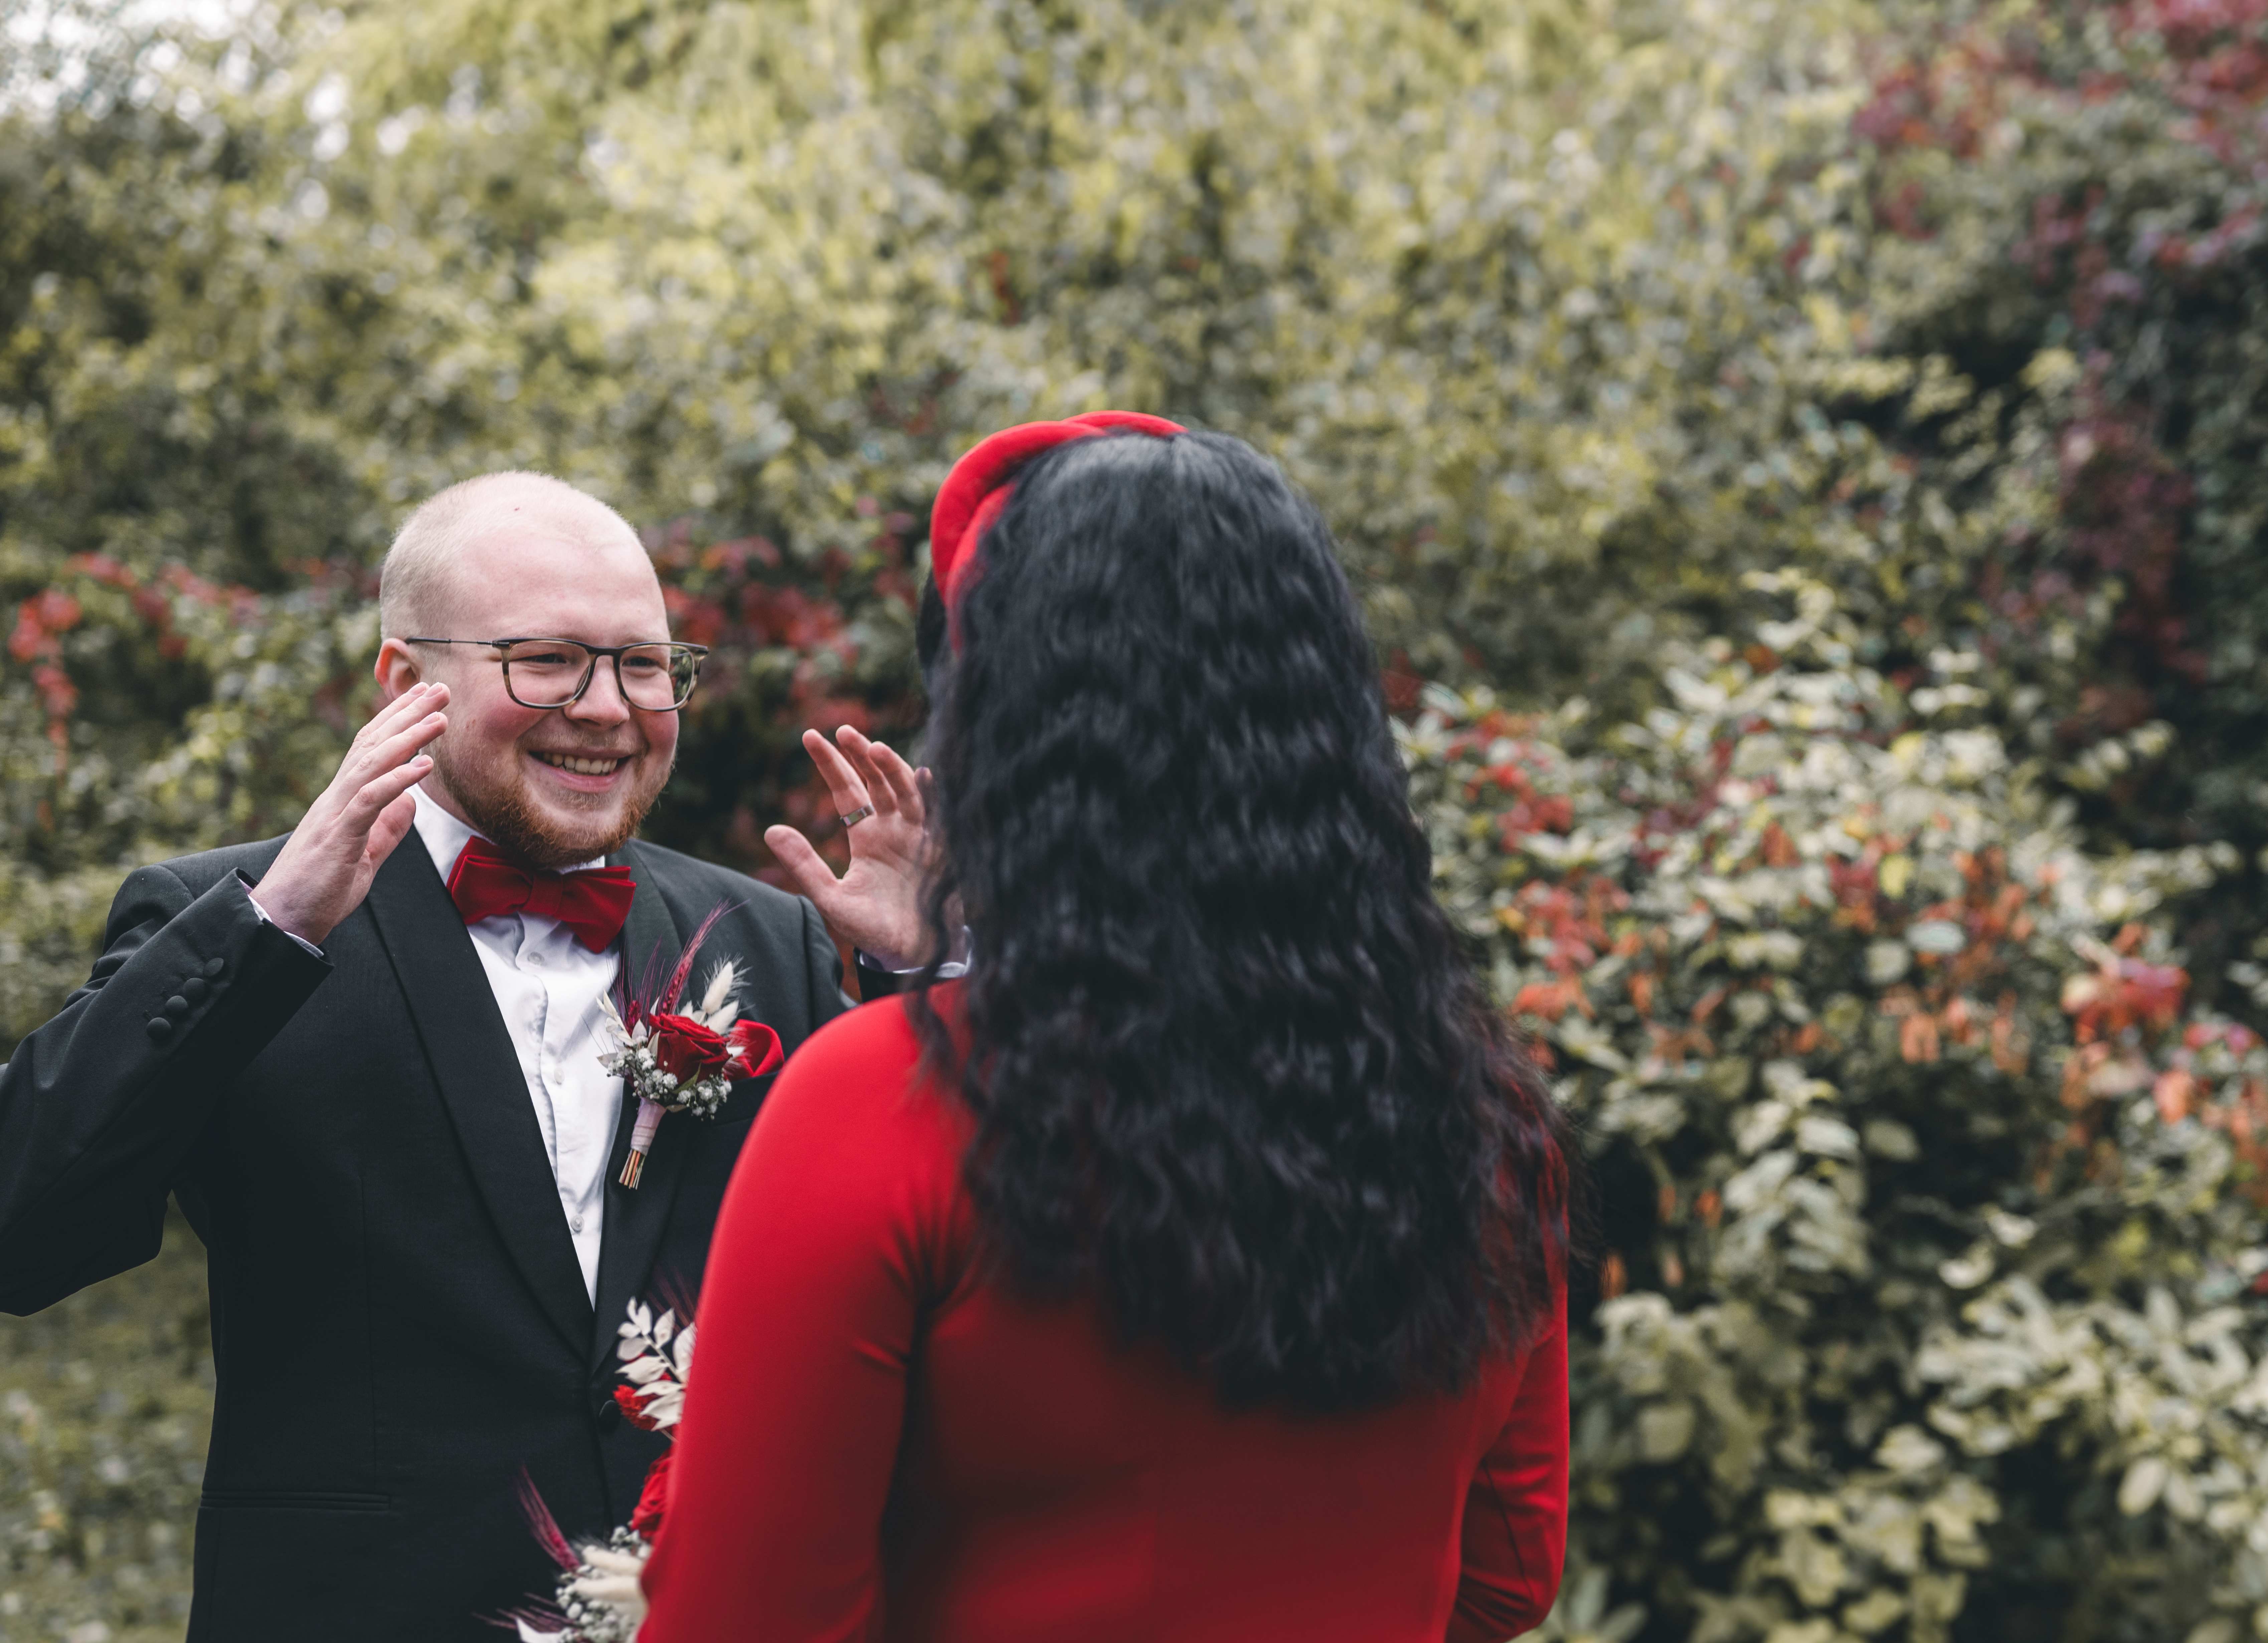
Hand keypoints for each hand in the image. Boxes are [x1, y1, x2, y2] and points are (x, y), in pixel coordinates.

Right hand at [254, 682, 449, 945]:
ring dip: (409, 737)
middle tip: (438, 688)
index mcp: (343, 802)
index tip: (422, 699)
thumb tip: (410, 803)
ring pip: (373, 763)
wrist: (280, 920)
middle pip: (373, 745)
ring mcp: (336, 814)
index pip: (371, 751)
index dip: (397, 722)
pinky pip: (370, 800)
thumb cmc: (318, 890)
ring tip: (440, 717)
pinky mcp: (339, 837)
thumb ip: (386, 829)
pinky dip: (397, 780)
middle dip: (407, 714)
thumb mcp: (364, 857)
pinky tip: (423, 765)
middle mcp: (337, 798)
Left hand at [765, 726, 938, 970]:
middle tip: (843, 731)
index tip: (810, 736)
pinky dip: (932, 795)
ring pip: (906, 791)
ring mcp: (919, 837)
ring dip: (892, 769)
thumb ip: (803, 865)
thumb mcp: (830, 899)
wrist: (913, 956)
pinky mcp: (941, 850)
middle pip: (877, 781)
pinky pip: (938, 816)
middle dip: (862, 755)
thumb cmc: (873, 929)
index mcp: (867, 837)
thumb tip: (770, 829)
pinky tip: (925, 774)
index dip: (830, 763)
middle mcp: (894, 830)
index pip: (847, 791)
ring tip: (873, 748)